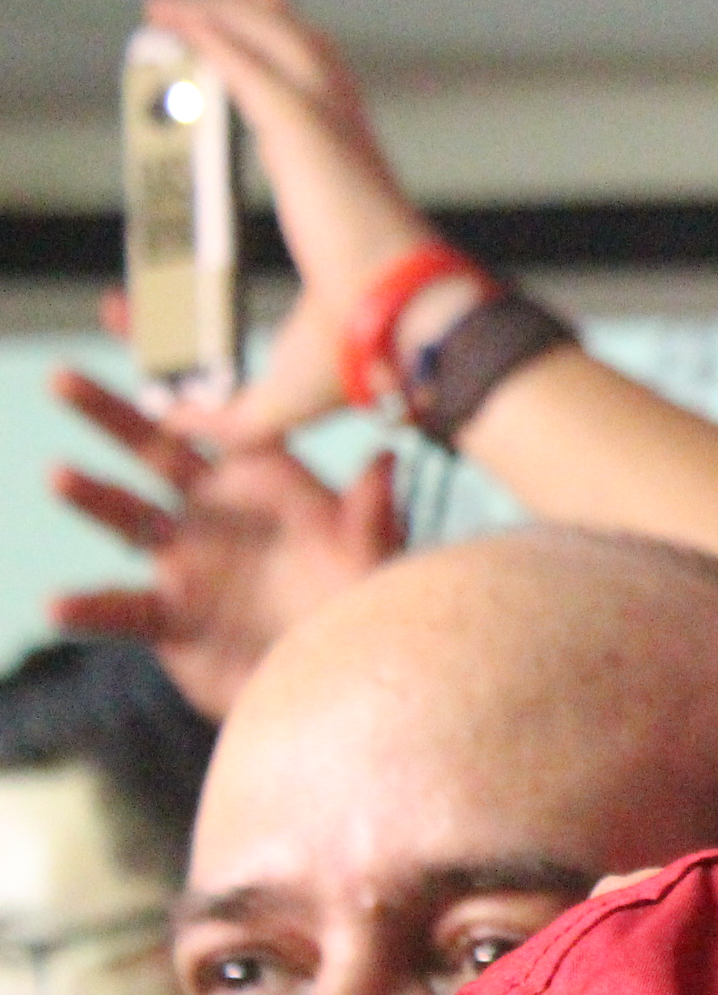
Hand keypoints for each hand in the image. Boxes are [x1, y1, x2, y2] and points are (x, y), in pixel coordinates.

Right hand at [46, 367, 400, 718]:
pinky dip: (88, 609)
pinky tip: (55, 605)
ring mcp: (186, 564)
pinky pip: (123, 610)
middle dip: (109, 413)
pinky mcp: (171, 620)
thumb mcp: (374, 556)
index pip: (216, 410)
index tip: (136, 316)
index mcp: (261, 481)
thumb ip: (373, 514)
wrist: (336, 678)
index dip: (178, 367)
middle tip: (62, 377)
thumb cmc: (359, 603)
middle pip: (151, 451)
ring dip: (92, 496)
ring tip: (59, 474)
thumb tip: (386, 461)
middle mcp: (213, 514)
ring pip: (126, 520)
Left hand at [137, 0, 451, 449]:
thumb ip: (222, 408)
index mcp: (346, 188)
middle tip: (218, 3)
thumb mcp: (274, 386)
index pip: (315, 111)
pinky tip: (174, 21)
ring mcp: (328, 134)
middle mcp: (344, 147)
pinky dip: (211, 35)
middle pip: (301, 58)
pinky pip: (247, 66)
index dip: (281, 79)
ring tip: (173, 6)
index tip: (248, 64)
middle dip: (257, 19)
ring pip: (276, 44)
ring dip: (223, 14)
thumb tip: (172, 417)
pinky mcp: (302, 134)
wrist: (403, 333)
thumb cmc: (365, 356)